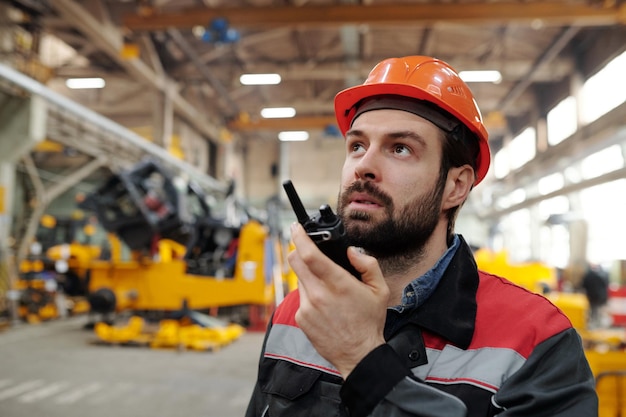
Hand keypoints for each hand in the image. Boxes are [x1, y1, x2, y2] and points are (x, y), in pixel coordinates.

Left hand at [288, 223, 389, 378]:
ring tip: (326, 286)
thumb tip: (351, 251)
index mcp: (338, 284)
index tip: (296, 227)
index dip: (299, 237)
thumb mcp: (380, 290)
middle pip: (295, 261)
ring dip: (308, 275)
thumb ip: (367, 264)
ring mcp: (307, 307)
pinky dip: (309, 294)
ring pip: (298, 279)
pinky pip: (301, 297)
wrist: (359, 355)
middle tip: (307, 249)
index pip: (309, 255)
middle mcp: (318, 294)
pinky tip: (324, 304)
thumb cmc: (369, 322)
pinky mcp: (301, 318)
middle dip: (298, 250)